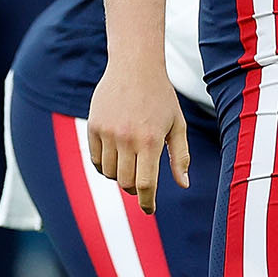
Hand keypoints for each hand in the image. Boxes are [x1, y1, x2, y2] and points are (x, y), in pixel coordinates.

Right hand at [87, 61, 190, 214]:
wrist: (135, 66)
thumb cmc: (161, 97)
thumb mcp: (177, 124)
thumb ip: (180, 156)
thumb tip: (183, 184)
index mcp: (151, 140)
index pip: (146, 184)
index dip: (147, 202)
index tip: (149, 210)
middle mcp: (127, 139)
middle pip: (126, 182)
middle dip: (135, 188)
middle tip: (142, 182)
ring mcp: (108, 133)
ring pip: (109, 173)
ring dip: (120, 175)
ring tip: (130, 163)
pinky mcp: (93, 127)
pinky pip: (95, 160)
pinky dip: (104, 165)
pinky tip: (115, 156)